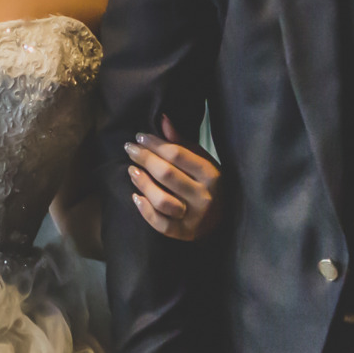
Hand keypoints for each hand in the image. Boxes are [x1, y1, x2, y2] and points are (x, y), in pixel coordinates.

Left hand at [125, 113, 224, 240]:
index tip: (140, 136)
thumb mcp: (201, 161)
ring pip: (162, 200)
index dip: (155, 144)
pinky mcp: (184, 233)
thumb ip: (181, 143)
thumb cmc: (207, 184)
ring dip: (143, 183)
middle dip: (144, 158)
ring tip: (131, 170)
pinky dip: (145, 210)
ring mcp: (194, 217)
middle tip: (129, 149)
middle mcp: (204, 197)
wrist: (224, 219)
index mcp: (211, 174)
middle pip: (167, 174)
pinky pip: (160, 224)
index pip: (177, 155)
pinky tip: (136, 196)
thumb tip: (162, 119)